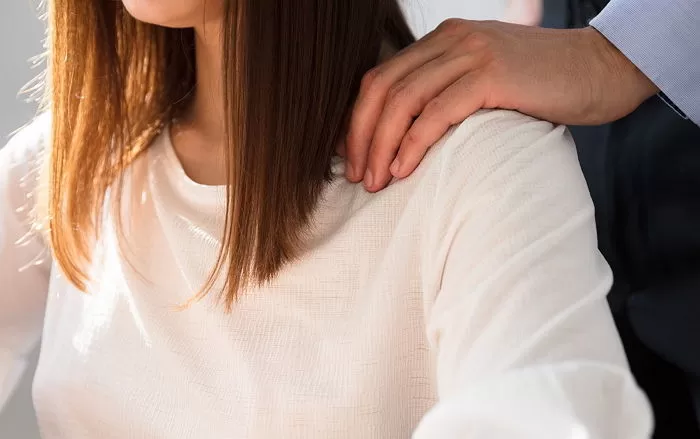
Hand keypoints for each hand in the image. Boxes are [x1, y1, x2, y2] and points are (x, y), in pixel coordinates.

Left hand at [344, 20, 658, 191]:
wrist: (602, 68)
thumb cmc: (543, 87)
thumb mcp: (485, 81)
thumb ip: (447, 93)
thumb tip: (407, 137)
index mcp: (443, 40)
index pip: (381, 78)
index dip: (358, 120)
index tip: (351, 157)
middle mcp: (451, 40)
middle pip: (382, 87)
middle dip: (361, 136)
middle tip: (356, 175)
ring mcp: (471, 53)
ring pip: (402, 100)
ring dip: (381, 145)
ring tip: (374, 182)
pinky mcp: (491, 75)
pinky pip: (436, 112)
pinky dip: (413, 144)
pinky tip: (403, 170)